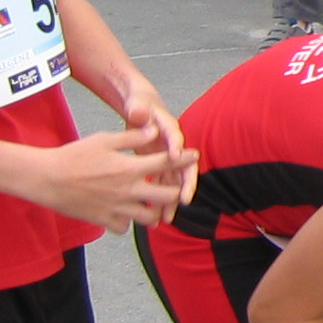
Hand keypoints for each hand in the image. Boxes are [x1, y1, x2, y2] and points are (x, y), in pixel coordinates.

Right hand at [27, 127, 197, 231]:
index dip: (185, 159)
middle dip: (176, 192)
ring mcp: (116, 208)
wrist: (45, 179)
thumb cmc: (74, 155)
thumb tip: (155, 131)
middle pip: (167, 197)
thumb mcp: (104, 139)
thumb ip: (132, 137)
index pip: (167, 163)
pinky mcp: (102, 220)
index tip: (194, 156)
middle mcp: (127, 191)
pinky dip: (128, 223)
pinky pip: (124, 228)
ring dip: (154, 211)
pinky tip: (127, 214)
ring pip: (149, 218)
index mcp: (129, 168)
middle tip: (177, 188)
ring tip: (155, 205)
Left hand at [121, 87, 194, 209]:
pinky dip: (159, 199)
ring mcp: (166, 156)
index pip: (176, 138)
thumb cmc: (140, 105)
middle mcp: (173, 145)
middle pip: (184, 166)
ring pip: (173, 181)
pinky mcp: (158, 164)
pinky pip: (161, 184)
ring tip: (167, 217)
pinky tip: (154, 216)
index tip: (176, 157)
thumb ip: (139, 109)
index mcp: (168, 129)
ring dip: (171, 199)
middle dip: (185, 184)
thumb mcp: (138, 104)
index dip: (177, 147)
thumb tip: (139, 111)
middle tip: (184, 200)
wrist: (140, 107)